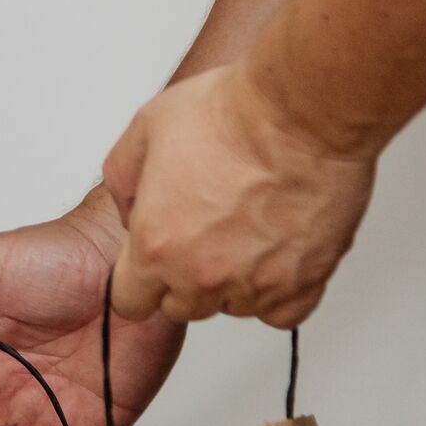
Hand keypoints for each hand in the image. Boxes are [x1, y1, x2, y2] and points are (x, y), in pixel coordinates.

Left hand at [103, 64, 375, 328]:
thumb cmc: (231, 115)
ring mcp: (254, 284)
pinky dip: (279, 292)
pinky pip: (283, 313)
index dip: (141, 280)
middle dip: (185, 277)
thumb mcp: (143, 132)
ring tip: (246, 231)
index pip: (131, 301)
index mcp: (155, 245)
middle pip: (181, 307)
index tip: (156, 261)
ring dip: (234, 281)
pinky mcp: (303, 282)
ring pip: (232, 307)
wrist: (299, 112)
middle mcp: (201, 274)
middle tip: (205, 233)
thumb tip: (132, 213)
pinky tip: (276, 257)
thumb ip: (123, 183)